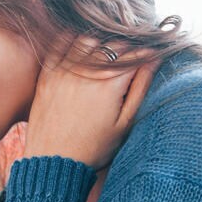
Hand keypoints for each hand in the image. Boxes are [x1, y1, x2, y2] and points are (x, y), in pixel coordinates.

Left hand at [21, 40, 156, 170]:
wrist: (54, 162)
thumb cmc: (94, 148)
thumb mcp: (125, 123)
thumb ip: (140, 88)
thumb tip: (154, 59)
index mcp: (110, 84)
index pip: (136, 55)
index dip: (147, 54)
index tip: (151, 56)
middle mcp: (87, 72)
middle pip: (115, 44)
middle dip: (128, 48)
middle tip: (131, 58)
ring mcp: (64, 71)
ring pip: (89, 39)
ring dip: (101, 43)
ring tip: (107, 55)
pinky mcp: (47, 74)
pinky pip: (60, 44)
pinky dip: (73, 40)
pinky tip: (81, 50)